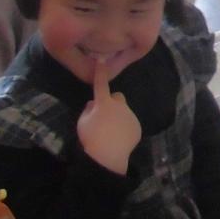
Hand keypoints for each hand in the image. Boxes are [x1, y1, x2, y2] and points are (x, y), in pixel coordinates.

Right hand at [77, 60, 141, 174]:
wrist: (108, 157)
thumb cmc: (91, 138)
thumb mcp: (82, 123)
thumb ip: (88, 110)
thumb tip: (94, 104)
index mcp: (104, 103)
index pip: (101, 84)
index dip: (100, 72)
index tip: (101, 61)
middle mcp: (120, 106)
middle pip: (116, 98)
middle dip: (111, 103)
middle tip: (104, 116)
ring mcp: (130, 116)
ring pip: (123, 112)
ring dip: (118, 117)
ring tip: (110, 132)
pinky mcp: (137, 127)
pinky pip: (129, 123)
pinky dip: (125, 128)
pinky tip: (118, 139)